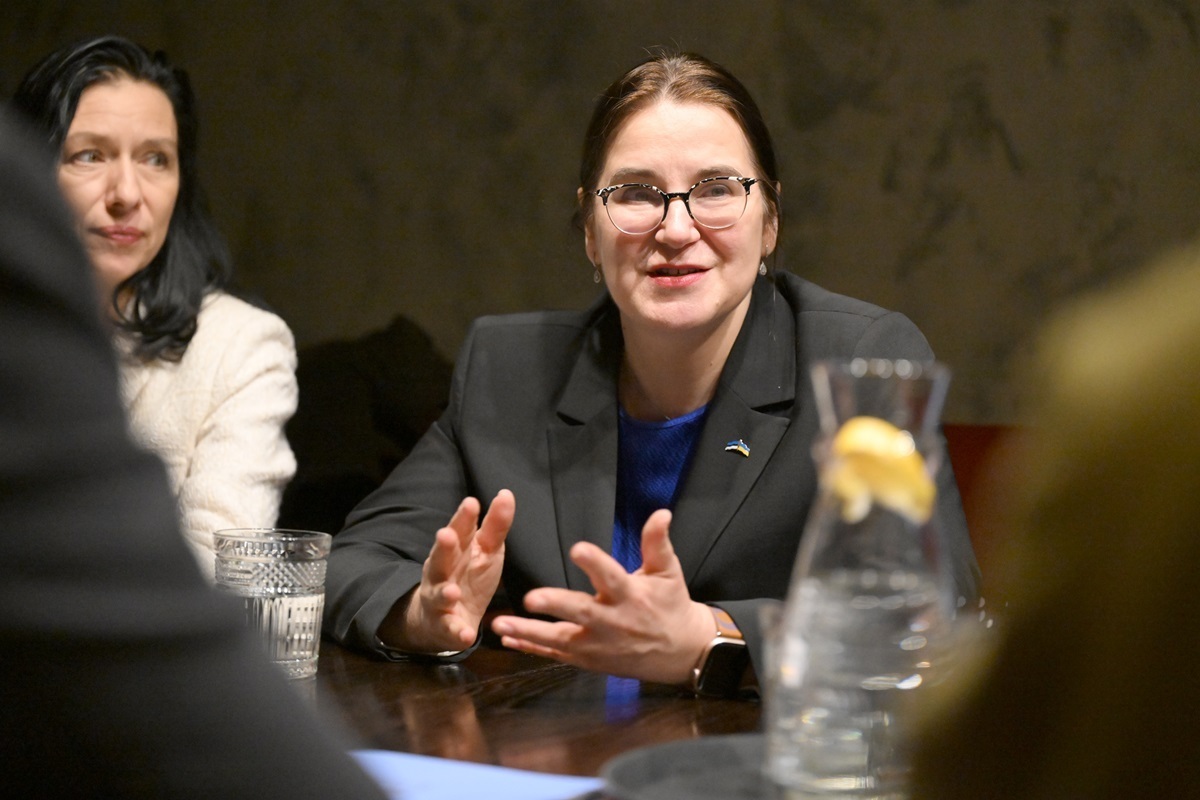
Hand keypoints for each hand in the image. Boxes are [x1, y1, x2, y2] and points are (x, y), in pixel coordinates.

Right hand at [379, 489, 513, 653]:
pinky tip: (465, 635)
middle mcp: (442, 572)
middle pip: (441, 557)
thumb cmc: (468, 575)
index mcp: (456, 551)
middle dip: (444, 547)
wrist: (444, 617)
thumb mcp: (485, 550)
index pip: (460, 530)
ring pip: (439, 594)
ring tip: (452, 591)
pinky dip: (457, 632)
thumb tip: (506, 493)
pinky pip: (450, 630)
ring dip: (445, 592)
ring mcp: (440, 599)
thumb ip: (495, 525)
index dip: (464, 518)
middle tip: (447, 534)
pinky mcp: (446, 626)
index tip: (472, 502)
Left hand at [490, 508, 714, 684]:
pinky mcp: (589, 659)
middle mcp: (612, 621)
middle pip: (581, 612)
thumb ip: (657, 543)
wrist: (680, 652)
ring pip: (561, 639)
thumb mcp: (667, 572)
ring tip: (500, 625)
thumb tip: (661, 512)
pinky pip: (556, 654)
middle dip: (555, 605)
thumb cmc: (670, 605)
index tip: (577, 549)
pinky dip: (531, 647)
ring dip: (529, 632)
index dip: (595, 563)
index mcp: (631, 595)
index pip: (612, 576)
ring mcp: (598, 644)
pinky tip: (507, 639)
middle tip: (530, 599)